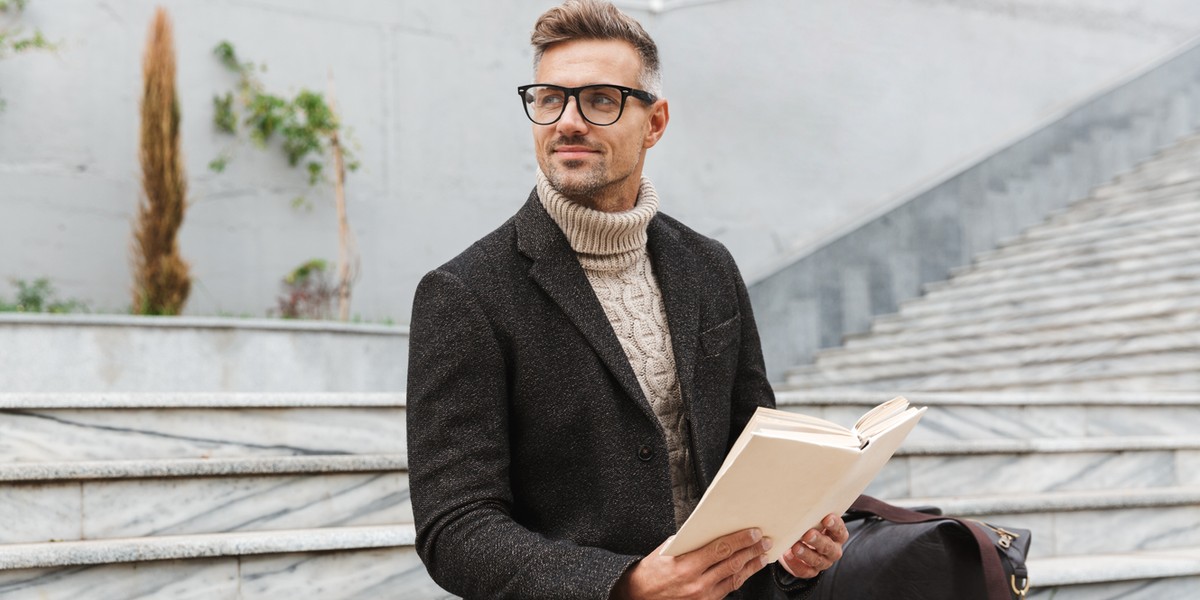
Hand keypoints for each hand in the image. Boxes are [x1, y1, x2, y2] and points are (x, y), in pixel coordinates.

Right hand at [612, 528, 771, 599]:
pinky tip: (746, 571)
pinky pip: (727, 590)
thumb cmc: (649, 573)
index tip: (753, 532)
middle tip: (764, 541)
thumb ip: (690, 543)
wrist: (637, 598)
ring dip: (751, 565)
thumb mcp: (666, 551)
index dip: (740, 540)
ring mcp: (702, 597)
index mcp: (686, 565)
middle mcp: (697, 584)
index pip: (721, 549)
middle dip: (751, 551)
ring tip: (762, 555)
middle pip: (732, 563)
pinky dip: (739, 578)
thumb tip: (711, 533)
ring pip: (734, 578)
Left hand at [778, 513, 847, 578]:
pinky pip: (805, 571)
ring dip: (806, 553)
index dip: (835, 525)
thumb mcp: (811, 518)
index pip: (840, 531)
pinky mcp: (811, 571)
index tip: (827, 518)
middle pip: (829, 547)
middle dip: (818, 540)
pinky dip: (795, 564)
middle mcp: (833, 550)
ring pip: (817, 560)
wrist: (798, 542)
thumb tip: (800, 491)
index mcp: (837, 535)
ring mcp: (823, 562)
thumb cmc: (807, 525)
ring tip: (795, 546)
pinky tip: (787, 555)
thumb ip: (811, 512)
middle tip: (808, 533)